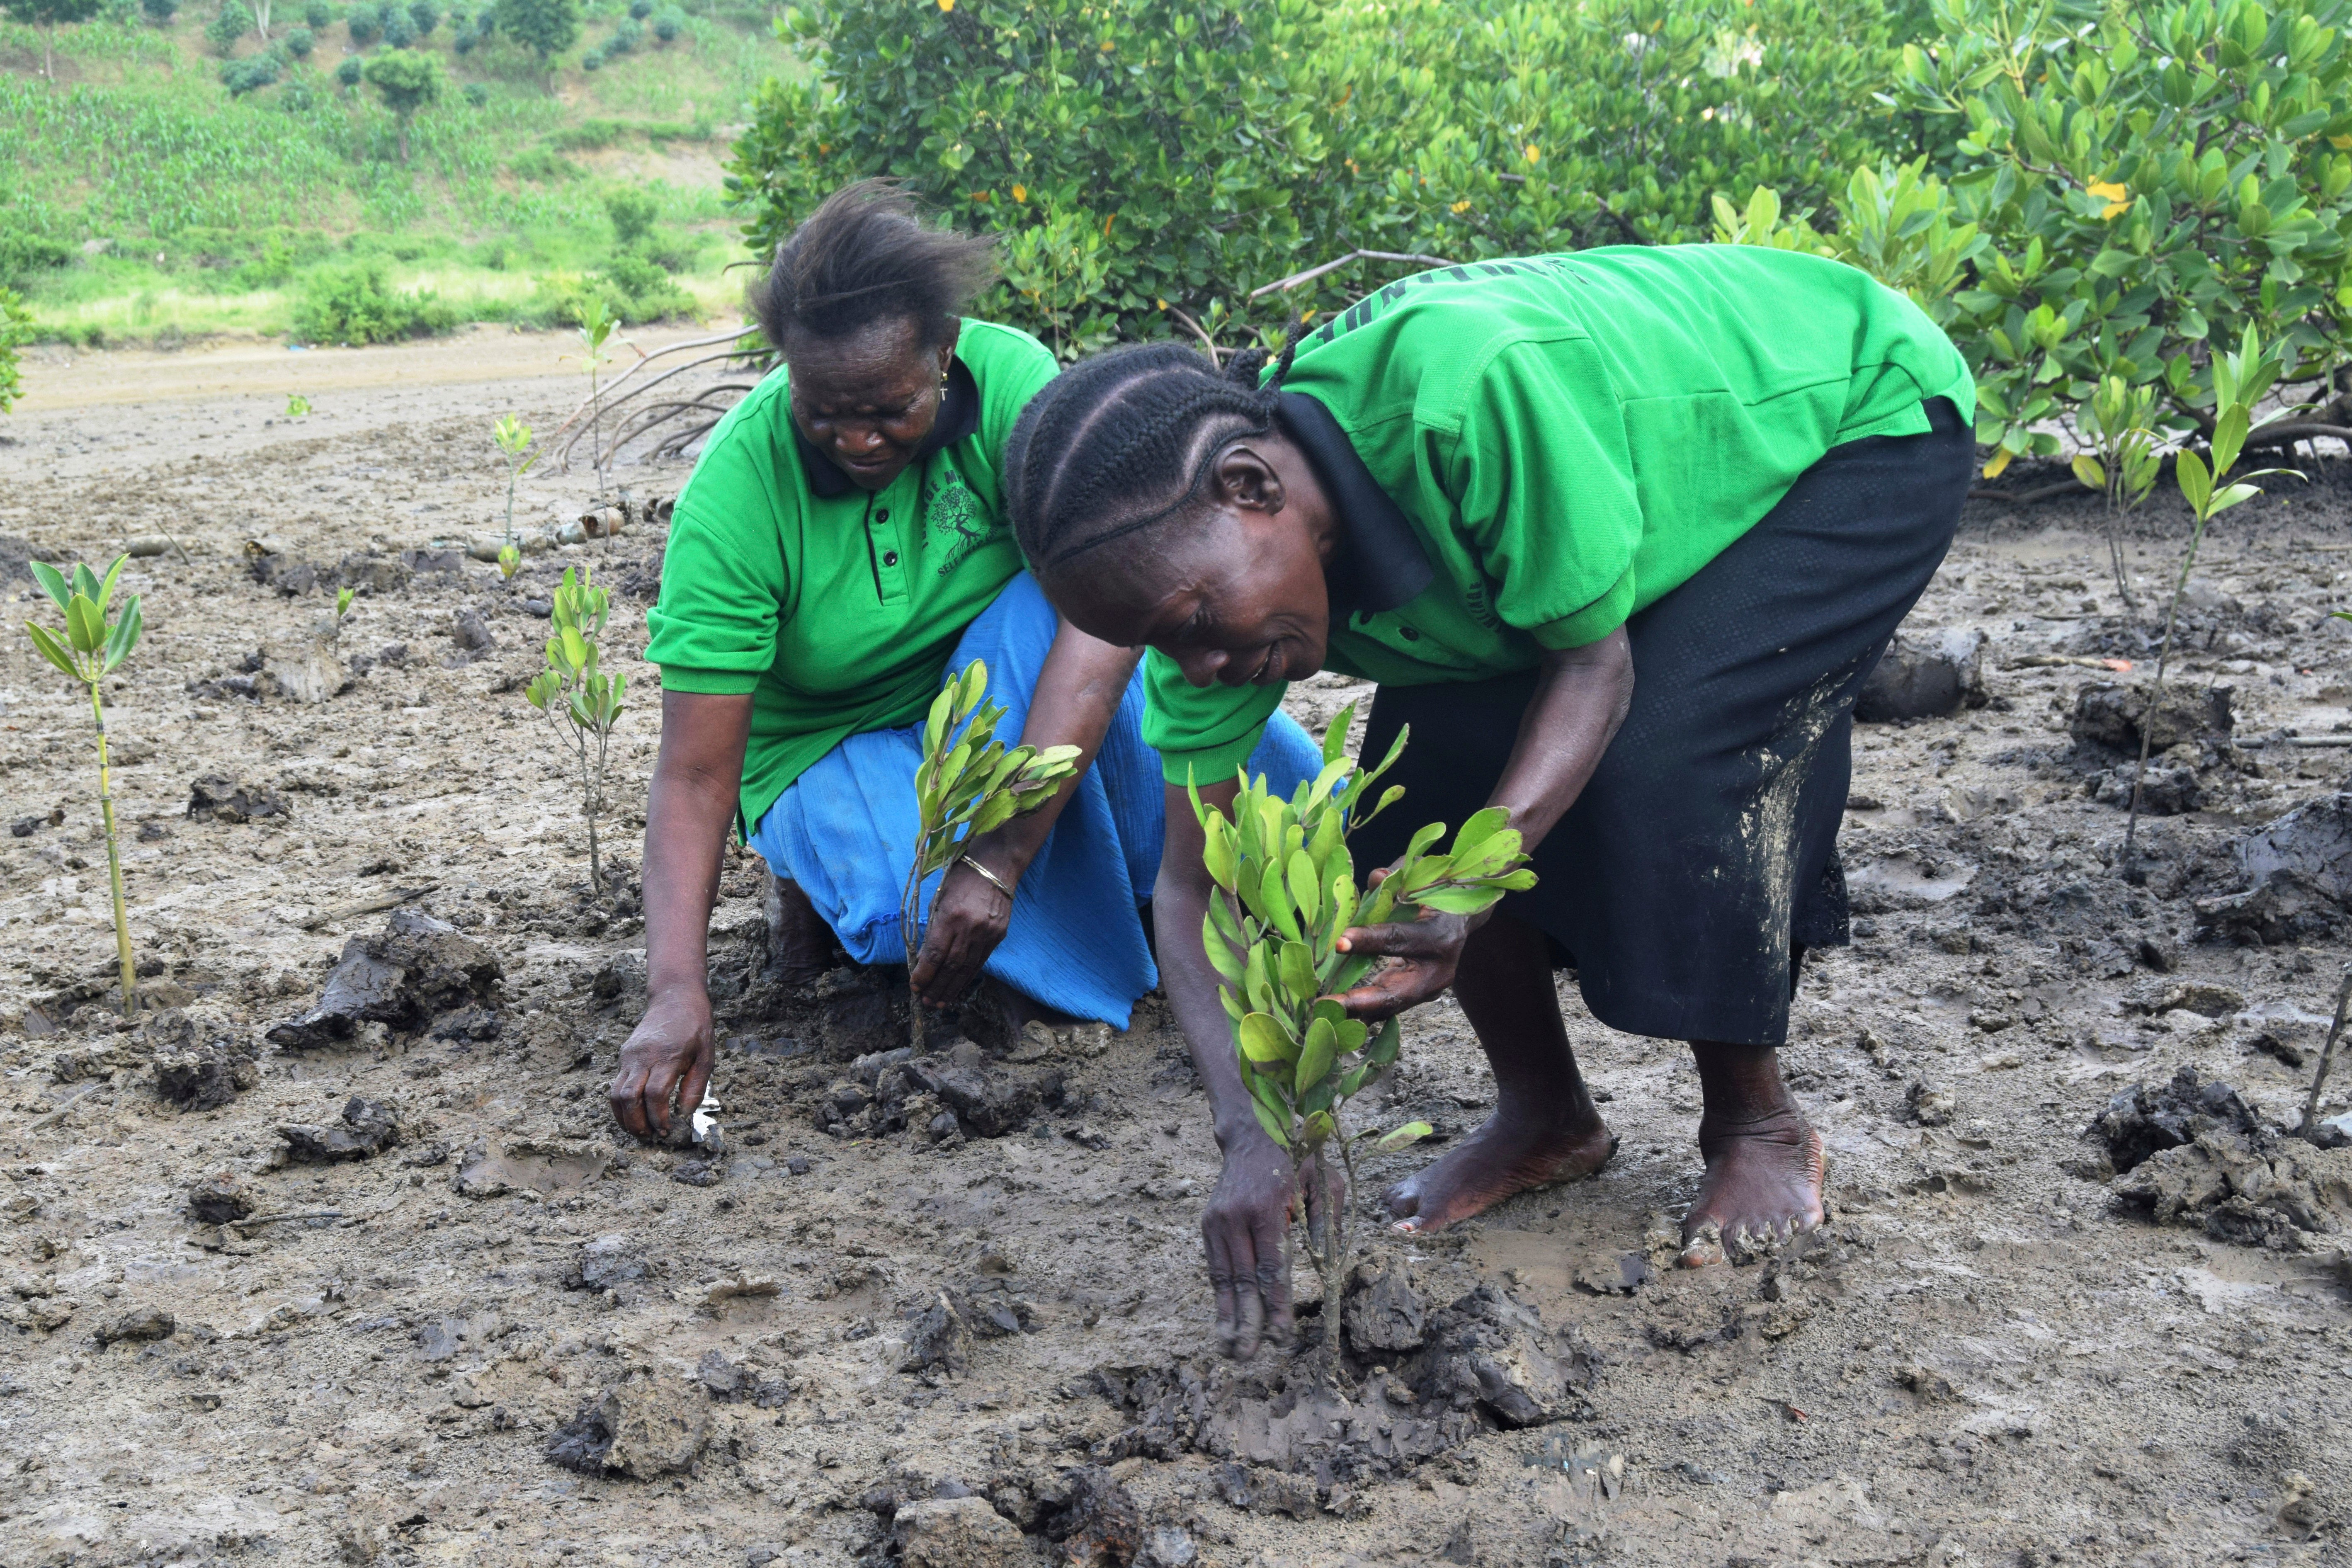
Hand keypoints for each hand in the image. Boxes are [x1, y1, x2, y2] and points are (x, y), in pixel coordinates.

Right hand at [608, 985, 713, 1140]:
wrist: (675, 998)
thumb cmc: (695, 1027)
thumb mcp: (706, 1056)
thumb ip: (695, 1087)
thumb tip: (684, 1115)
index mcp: (667, 1057)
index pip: (655, 1095)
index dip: (658, 1117)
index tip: (666, 1130)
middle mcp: (643, 1057)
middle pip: (629, 1098)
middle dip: (637, 1123)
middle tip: (650, 1136)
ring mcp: (629, 1055)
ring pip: (615, 1094)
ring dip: (624, 1117)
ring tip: (639, 1131)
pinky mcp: (624, 1055)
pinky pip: (615, 1084)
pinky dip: (620, 1104)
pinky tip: (633, 1114)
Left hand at [909, 858, 1013, 1009]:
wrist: (997, 864)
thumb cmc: (962, 876)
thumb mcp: (941, 898)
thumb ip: (935, 927)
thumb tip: (927, 957)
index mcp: (952, 916)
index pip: (935, 954)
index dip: (924, 974)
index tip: (915, 986)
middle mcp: (971, 928)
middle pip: (951, 966)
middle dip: (937, 987)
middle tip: (926, 1002)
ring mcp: (987, 934)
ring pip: (967, 969)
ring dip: (952, 988)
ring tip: (940, 1003)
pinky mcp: (998, 936)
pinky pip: (980, 962)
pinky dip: (967, 977)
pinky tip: (958, 987)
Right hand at [1201, 1133, 1342, 1358]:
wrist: (1252, 1131)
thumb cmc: (1298, 1158)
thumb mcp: (1325, 1183)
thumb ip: (1327, 1224)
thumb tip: (1330, 1268)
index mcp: (1266, 1209)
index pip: (1272, 1270)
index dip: (1277, 1308)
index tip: (1282, 1338)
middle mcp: (1235, 1217)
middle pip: (1243, 1281)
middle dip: (1247, 1323)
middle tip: (1249, 1357)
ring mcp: (1217, 1221)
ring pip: (1224, 1278)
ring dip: (1227, 1316)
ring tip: (1230, 1349)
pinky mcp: (1208, 1223)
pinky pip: (1215, 1266)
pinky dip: (1220, 1295)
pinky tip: (1224, 1319)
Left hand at [1326, 867, 1479, 1021]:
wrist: (1460, 919)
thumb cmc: (1435, 893)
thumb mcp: (1420, 880)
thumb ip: (1396, 879)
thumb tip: (1376, 878)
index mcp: (1439, 936)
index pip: (1399, 939)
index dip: (1369, 941)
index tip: (1340, 943)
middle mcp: (1438, 970)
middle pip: (1397, 991)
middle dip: (1360, 1000)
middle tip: (1327, 1003)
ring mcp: (1429, 989)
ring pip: (1390, 1006)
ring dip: (1356, 1013)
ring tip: (1324, 1014)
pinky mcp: (1417, 996)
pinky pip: (1388, 1007)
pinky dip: (1363, 1013)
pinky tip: (1336, 1018)